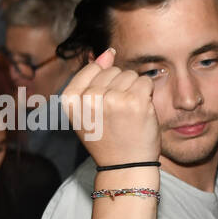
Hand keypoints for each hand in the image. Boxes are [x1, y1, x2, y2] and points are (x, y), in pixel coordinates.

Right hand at [61, 48, 160, 165]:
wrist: (125, 166)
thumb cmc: (108, 139)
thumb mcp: (87, 111)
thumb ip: (92, 80)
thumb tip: (107, 52)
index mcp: (70, 100)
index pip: (92, 69)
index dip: (105, 85)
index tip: (107, 106)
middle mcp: (88, 98)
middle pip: (113, 71)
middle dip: (120, 87)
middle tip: (119, 114)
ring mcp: (112, 99)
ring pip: (130, 75)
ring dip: (134, 91)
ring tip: (129, 114)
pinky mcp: (134, 102)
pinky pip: (145, 81)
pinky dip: (147, 95)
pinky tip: (141, 112)